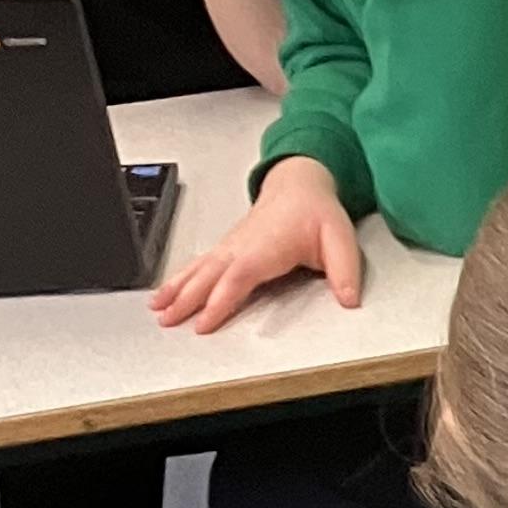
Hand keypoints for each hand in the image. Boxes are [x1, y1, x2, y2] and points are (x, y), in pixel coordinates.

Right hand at [150, 154, 361, 333]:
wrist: (299, 184)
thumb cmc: (316, 212)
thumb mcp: (340, 239)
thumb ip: (345, 271)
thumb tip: (349, 300)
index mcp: (266, 247)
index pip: (238, 277)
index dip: (220, 301)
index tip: (203, 323)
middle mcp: (242, 246)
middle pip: (209, 275)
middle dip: (186, 299)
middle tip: (167, 321)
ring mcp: (231, 246)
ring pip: (198, 269)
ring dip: (176, 289)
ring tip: (157, 310)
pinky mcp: (227, 248)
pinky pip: (198, 265)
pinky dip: (179, 279)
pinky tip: (166, 294)